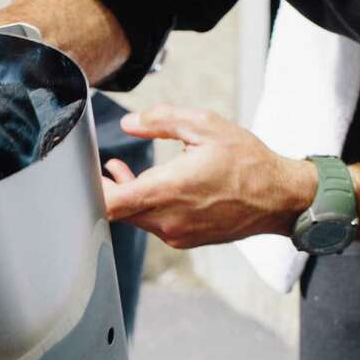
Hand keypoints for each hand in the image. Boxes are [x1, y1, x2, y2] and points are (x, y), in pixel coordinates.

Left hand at [102, 105, 316, 248]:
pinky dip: (144, 204)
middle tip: (96, 165)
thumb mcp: (206, 126)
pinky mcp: (185, 238)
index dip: (90, 190)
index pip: (111, 203)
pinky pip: (152, 222)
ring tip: (118, 170)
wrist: (279, 198)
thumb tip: (130, 124)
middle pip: (117, 211)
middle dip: (104, 188)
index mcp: (170, 190)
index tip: (80, 173)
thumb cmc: (248, 162)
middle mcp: (169, 218)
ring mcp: (176, 232)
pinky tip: (147, 184)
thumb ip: (162, 120)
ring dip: (125, 194)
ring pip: (135, 216)